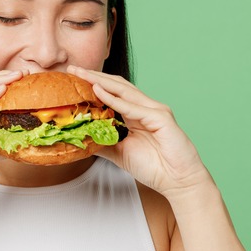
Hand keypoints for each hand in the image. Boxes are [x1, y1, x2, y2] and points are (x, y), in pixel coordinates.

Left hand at [67, 66, 210, 195]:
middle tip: (73, 69)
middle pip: (117, 86)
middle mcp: (146, 107)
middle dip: (94, 77)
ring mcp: (155, 110)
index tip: (72, 79)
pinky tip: (99, 92)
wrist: (178, 181)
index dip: (93, 84)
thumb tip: (81, 139)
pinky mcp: (161, 118)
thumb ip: (103, 143)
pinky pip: (133, 107)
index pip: (113, 92)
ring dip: (101, 82)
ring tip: (82, 75)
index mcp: (137, 114)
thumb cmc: (154, 167)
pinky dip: (115, 100)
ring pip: (124, 91)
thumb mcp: (120, 154)